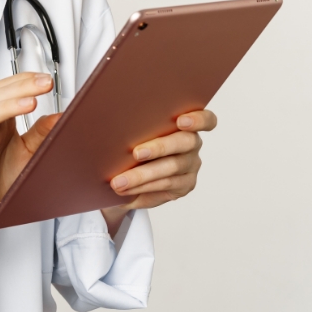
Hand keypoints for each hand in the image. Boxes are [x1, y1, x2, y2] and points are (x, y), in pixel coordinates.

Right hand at [0, 73, 60, 247]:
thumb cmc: (5, 179)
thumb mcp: (30, 153)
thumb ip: (42, 133)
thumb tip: (63, 116)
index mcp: (3, 123)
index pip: (7, 91)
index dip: (24, 80)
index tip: (46, 78)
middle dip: (22, 86)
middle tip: (45, 83)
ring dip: (6, 106)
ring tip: (29, 102)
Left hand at [98, 109, 216, 232]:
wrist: (128, 171)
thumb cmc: (130, 143)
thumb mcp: (132, 131)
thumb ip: (133, 125)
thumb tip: (106, 120)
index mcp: (184, 124)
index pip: (205, 119)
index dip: (198, 119)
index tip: (181, 121)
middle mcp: (192, 144)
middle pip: (185, 143)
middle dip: (159, 147)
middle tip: (136, 153)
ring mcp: (190, 165)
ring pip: (171, 169)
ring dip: (142, 176)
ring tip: (118, 182)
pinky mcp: (184, 185)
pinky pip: (165, 187)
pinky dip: (142, 189)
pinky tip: (125, 191)